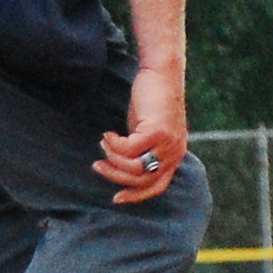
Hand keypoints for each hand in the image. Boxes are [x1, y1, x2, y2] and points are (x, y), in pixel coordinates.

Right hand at [97, 60, 188, 203]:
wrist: (161, 73)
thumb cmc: (152, 100)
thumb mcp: (148, 131)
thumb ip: (142, 150)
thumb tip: (121, 167)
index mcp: (174, 155)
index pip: (157, 187)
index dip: (136, 196)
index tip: (115, 198)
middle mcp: (174, 152)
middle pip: (141, 180)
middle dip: (116, 176)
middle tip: (98, 166)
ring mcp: (167, 143)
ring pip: (132, 167)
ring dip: (112, 158)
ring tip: (104, 144)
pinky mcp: (157, 131)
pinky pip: (128, 149)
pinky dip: (114, 144)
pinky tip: (108, 134)